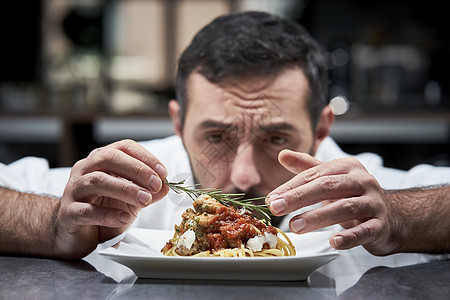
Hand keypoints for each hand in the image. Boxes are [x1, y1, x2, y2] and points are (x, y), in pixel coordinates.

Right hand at [54, 139, 168, 257]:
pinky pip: (87, 211)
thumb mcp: (131, 200)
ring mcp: (73, 190)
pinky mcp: (68, 213)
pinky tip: (124, 218)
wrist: (76, 234)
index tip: (162, 172)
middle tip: (156, 184)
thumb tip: (167, 187)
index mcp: (100, 161)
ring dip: (125, 189)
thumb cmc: (103, 210)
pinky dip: (108, 214)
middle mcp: (84, 170)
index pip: (123, 147)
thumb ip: (148, 192)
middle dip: (136, 169)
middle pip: (108, 158)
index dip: (144, 157)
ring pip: (97, 181)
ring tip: (145, 200)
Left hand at [266, 149, 399, 255]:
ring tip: (295, 226)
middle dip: (299, 198)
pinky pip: (365, 230)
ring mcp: (374, 203)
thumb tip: (282, 154)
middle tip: (276, 208)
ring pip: (344, 208)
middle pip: (327, 187)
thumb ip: (307, 168)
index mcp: (347, 167)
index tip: (271, 198)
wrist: (392, 217)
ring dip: (317, 217)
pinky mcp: (381, 225)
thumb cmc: (354, 196)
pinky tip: (334, 242)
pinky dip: (349, 237)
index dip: (291, 187)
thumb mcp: (331, 179)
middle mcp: (362, 181)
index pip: (314, 175)